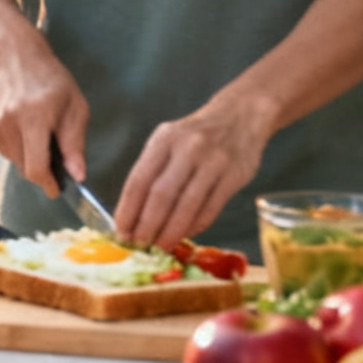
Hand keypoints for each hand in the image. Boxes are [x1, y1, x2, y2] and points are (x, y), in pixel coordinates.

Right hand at [0, 30, 90, 198]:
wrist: (13, 55)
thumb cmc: (50, 79)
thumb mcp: (75, 106)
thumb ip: (74, 143)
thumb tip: (77, 174)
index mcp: (35, 118)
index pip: (36, 166)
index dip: (48, 184)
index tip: (56, 189)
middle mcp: (10, 123)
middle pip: (25, 167)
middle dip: (42, 168)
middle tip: (54, 151)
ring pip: (15, 161)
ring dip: (29, 156)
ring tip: (38, 132)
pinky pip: (5, 151)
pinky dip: (17, 147)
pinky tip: (24, 128)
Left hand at [114, 102, 271, 247]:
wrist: (241, 115)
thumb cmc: (196, 134)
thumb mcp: (169, 139)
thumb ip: (152, 170)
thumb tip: (133, 213)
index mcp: (164, 139)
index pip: (139, 180)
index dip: (128, 210)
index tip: (121, 231)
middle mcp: (187, 149)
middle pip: (161, 196)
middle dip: (147, 226)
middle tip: (139, 245)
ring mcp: (213, 162)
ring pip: (187, 206)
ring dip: (171, 232)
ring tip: (160, 246)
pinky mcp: (235, 176)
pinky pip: (210, 209)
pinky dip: (195, 226)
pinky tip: (186, 234)